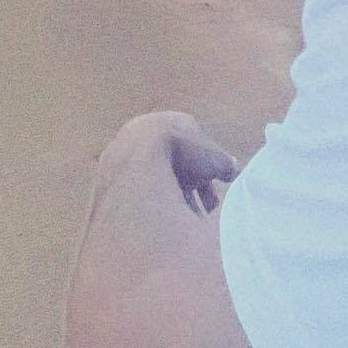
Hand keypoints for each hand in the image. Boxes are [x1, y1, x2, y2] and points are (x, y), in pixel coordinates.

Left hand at [102, 110, 240, 215]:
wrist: (135, 166)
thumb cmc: (179, 156)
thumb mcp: (212, 159)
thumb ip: (224, 163)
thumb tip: (235, 170)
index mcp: (173, 122)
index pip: (195, 144)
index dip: (208, 169)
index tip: (214, 190)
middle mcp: (150, 133)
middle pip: (176, 163)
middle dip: (191, 187)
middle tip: (203, 210)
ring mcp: (128, 152)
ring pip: (157, 179)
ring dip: (172, 199)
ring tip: (185, 223)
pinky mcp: (113, 174)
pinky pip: (139, 192)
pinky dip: (152, 206)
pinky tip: (163, 224)